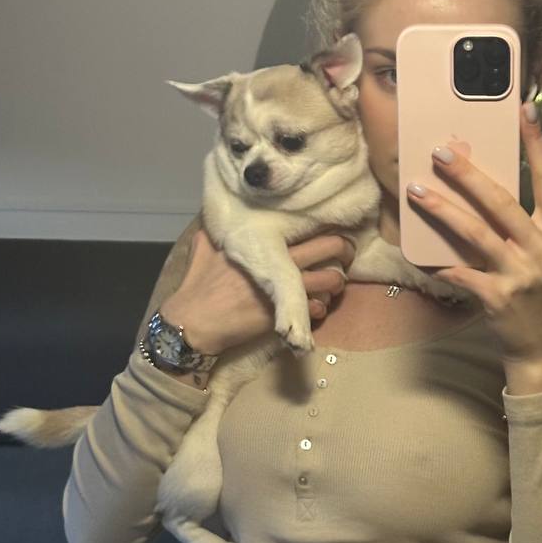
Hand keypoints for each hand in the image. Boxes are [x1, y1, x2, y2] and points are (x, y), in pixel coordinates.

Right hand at [160, 228, 354, 355]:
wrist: (195, 323)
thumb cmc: (197, 287)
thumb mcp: (202, 250)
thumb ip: (215, 232)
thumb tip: (214, 218)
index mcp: (263, 242)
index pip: (306, 224)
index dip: (325, 226)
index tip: (329, 228)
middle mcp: (279, 260)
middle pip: (330, 246)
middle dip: (345, 250)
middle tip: (346, 255)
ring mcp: (286, 288)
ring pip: (332, 279)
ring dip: (337, 283)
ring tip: (332, 286)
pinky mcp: (286, 313)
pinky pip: (318, 309)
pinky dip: (321, 309)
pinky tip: (313, 310)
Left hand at [405, 101, 541, 361]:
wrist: (540, 345)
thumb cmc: (535, 293)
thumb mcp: (540, 254)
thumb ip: (520, 225)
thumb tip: (479, 188)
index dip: (537, 143)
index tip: (524, 110)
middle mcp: (541, 249)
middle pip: (502, 201)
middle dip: (468, 174)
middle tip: (442, 151)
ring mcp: (520, 273)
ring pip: (475, 232)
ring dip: (442, 209)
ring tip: (416, 190)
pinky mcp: (497, 296)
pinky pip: (459, 273)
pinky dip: (437, 263)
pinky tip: (418, 254)